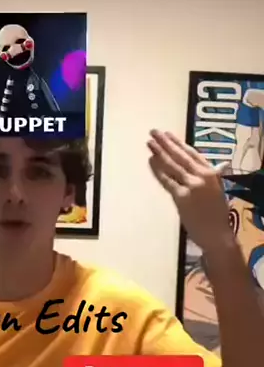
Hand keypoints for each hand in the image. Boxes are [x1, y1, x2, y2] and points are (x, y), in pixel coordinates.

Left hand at [147, 129, 235, 252]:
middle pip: (179, 155)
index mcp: (212, 172)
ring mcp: (191, 185)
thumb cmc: (215, 214)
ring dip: (159, 152)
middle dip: (165, 143)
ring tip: (149, 143)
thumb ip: (204, 177)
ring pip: (172, 165)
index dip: (178, 143)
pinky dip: (157, 170)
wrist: (217, 234)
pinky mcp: (181, 197)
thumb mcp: (215, 190)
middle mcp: (202, 175)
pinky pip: (167, 180)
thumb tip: (192, 166)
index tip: (168, 134)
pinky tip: (150, 162)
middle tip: (153, 132)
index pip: (192, 153)